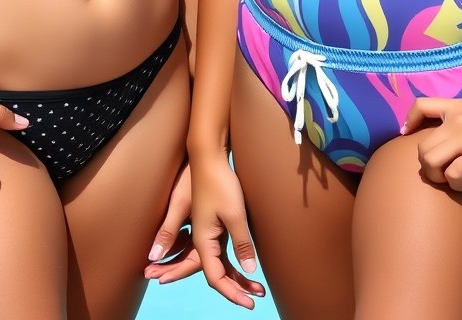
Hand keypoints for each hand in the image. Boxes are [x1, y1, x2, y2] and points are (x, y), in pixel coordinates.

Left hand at [144, 160, 200, 283]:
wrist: (208, 154)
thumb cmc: (195, 178)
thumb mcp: (179, 205)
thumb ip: (168, 232)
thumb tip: (153, 257)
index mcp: (205, 235)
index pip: (191, 265)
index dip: (175, 274)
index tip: (159, 280)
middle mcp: (208, 233)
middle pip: (191, 261)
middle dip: (172, 269)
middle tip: (150, 274)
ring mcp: (209, 224)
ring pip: (191, 250)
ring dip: (174, 258)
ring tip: (155, 263)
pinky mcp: (207, 216)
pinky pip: (192, 237)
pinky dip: (180, 244)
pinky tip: (172, 242)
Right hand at [190, 153, 264, 308]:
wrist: (209, 158)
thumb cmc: (220, 184)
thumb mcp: (234, 215)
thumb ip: (242, 244)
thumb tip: (250, 270)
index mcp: (203, 241)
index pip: (215, 277)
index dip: (231, 293)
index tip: (249, 302)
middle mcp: (203, 240)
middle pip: (217, 273)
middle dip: (236, 288)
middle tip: (258, 296)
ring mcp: (208, 232)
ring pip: (221, 262)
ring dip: (237, 275)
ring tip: (258, 286)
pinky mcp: (215, 223)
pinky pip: (223, 249)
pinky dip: (235, 260)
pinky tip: (248, 263)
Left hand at [404, 94, 461, 192]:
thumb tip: (458, 131)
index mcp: (456, 107)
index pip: (420, 105)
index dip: (409, 121)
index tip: (409, 134)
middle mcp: (455, 120)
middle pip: (420, 147)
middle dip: (428, 167)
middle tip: (445, 173)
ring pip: (430, 161)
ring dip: (439, 178)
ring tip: (456, 180)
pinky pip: (453, 174)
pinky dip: (457, 185)